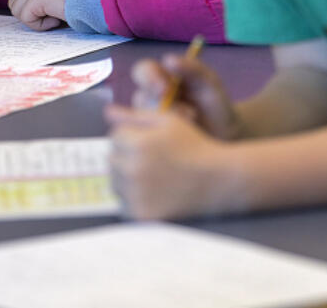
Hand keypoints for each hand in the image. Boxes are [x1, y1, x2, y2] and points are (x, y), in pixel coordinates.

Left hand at [7, 0, 70, 29]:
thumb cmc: (84, 5)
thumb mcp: (63, 3)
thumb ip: (47, 6)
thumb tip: (34, 19)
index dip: (30, 13)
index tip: (49, 19)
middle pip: (13, 3)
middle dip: (27, 17)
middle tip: (48, 20)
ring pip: (16, 11)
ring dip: (34, 21)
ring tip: (54, 19)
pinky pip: (26, 18)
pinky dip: (41, 25)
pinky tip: (57, 20)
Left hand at [105, 106, 238, 218]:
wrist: (218, 180)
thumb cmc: (194, 145)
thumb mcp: (169, 122)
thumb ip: (135, 115)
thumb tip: (108, 111)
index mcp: (138, 144)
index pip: (115, 136)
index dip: (133, 136)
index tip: (152, 143)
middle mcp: (133, 170)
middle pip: (112, 159)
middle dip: (127, 156)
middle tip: (154, 160)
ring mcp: (136, 195)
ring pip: (115, 181)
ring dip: (127, 177)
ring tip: (155, 176)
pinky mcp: (140, 214)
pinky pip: (124, 202)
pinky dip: (134, 198)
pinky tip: (156, 192)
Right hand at [129, 52, 242, 139]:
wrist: (225, 133)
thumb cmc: (215, 103)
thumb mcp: (209, 82)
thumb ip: (192, 68)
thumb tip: (167, 59)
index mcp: (162, 78)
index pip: (144, 70)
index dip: (149, 77)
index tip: (165, 88)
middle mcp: (153, 99)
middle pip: (139, 96)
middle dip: (154, 103)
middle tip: (177, 112)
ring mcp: (153, 120)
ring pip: (145, 119)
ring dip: (167, 119)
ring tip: (192, 119)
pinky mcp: (156, 139)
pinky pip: (150, 136)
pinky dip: (166, 134)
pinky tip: (187, 132)